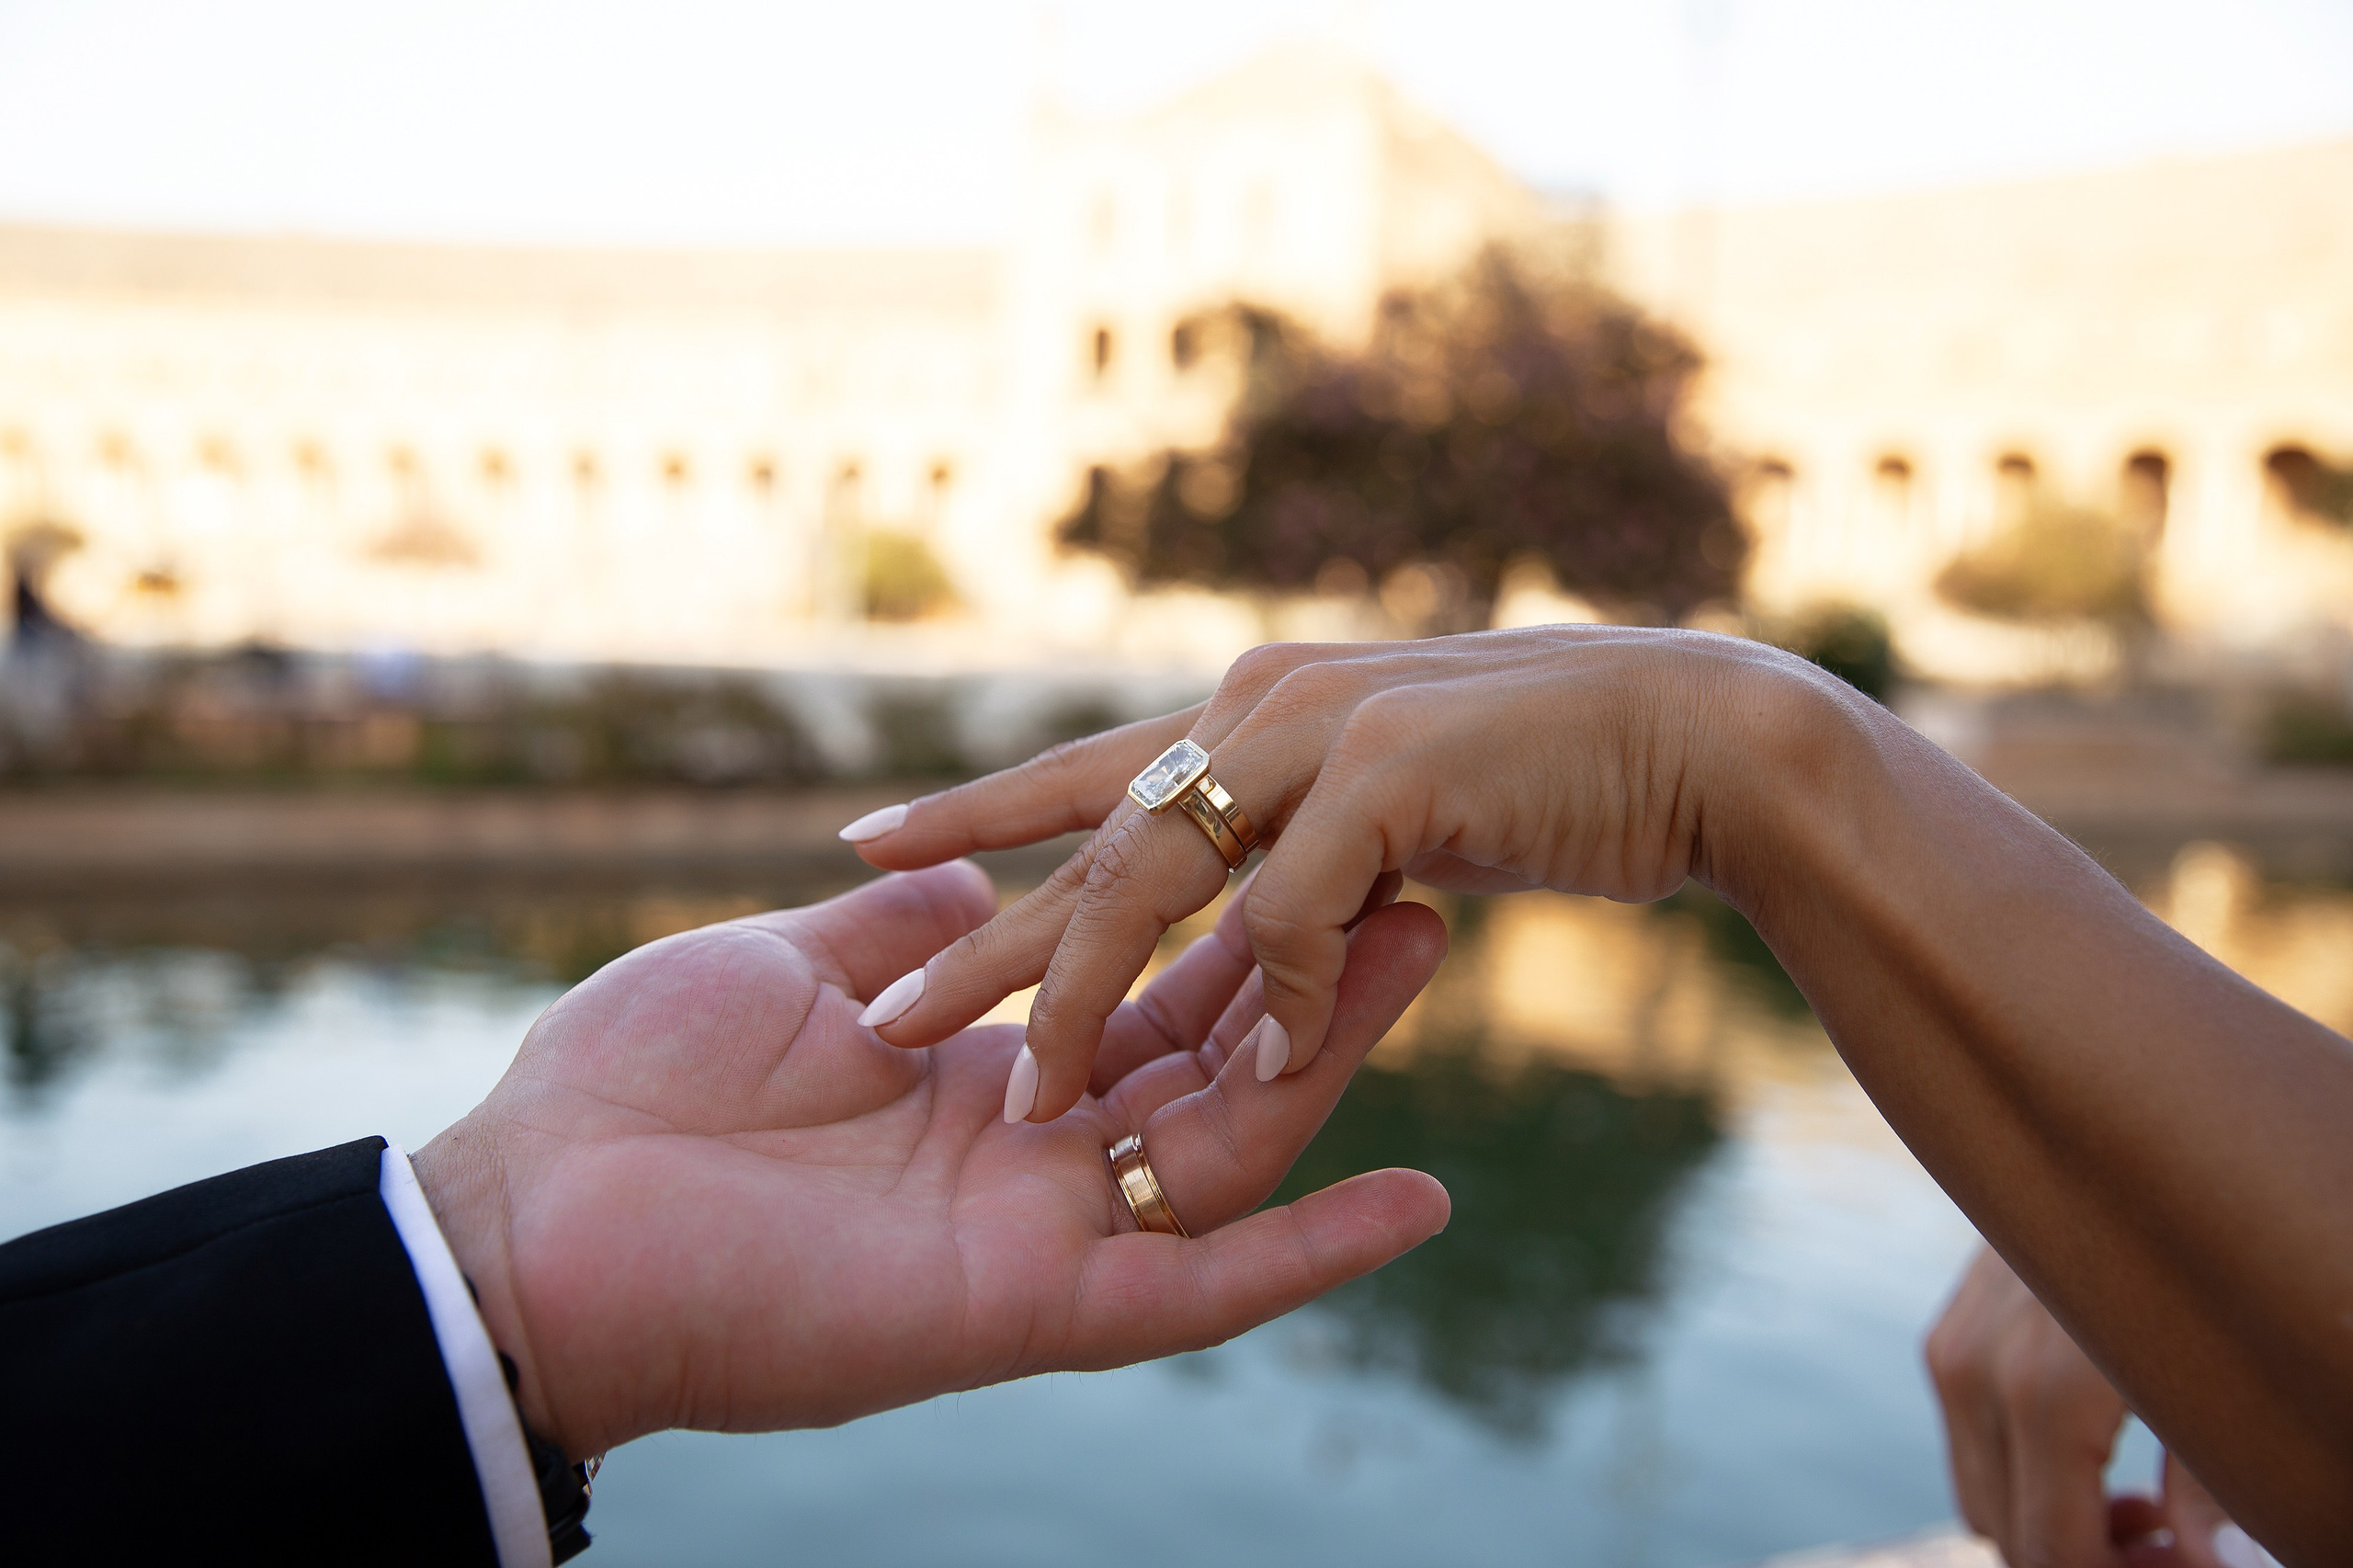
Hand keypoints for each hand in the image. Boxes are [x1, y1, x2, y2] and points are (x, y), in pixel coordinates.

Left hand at [408, 861, 1449, 1459]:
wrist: (530, 1211)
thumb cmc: (633, 1079)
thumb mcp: (791, 971)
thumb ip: (904, 938)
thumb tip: (968, 877)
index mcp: (976, 1080)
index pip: (1142, 997)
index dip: (1231, 920)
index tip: (1308, 834)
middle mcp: (1026, 1157)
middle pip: (1213, 1060)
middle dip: (1311, 969)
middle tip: (1415, 874)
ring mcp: (1037, 1233)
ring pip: (1229, 1147)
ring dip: (1332, 1057)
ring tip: (1426, 940)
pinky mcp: (1031, 1308)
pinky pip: (1195, 1289)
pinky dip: (1310, 1254)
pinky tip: (1423, 1199)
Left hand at [844, 627, 1832, 1121]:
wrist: (1695, 741)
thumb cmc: (1545, 774)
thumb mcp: (1389, 798)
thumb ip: (1299, 834)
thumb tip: (1234, 916)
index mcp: (1254, 705)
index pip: (1083, 769)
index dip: (973, 811)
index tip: (865, 846)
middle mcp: (1265, 702)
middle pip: (1087, 835)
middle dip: (984, 942)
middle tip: (879, 1021)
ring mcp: (1325, 729)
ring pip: (1156, 875)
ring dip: (1090, 995)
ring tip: (1029, 1096)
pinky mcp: (1393, 775)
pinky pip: (1290, 912)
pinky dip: (1279, 1001)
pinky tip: (1269, 1071)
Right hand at [1926, 1245, 2257, 1567]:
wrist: (2130, 1096)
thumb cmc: (2213, 1234)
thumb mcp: (2230, 1366)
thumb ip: (2212, 1476)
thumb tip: (2198, 1555)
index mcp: (2041, 1385)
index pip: (2051, 1552)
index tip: (2196, 1566)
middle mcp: (1975, 1365)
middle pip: (2007, 1534)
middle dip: (2093, 1562)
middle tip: (2185, 1554)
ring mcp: (1954, 1341)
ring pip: (1983, 1496)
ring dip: (2061, 1526)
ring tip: (2155, 1518)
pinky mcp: (1954, 1323)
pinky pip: (1976, 1443)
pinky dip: (2033, 1477)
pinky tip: (2112, 1465)